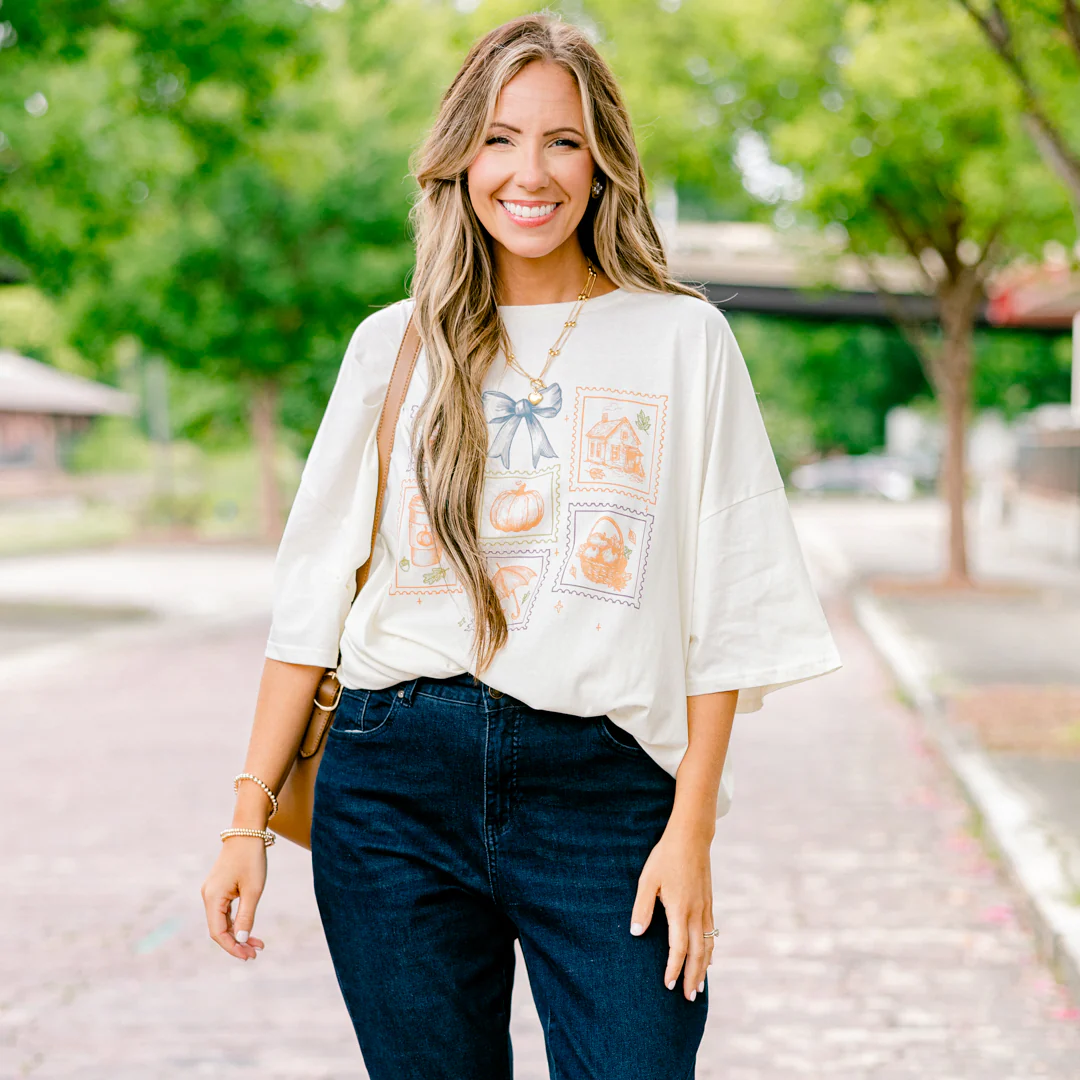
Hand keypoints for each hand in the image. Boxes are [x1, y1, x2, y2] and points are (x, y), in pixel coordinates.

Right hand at [201, 836, 267, 959]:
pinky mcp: (219, 888)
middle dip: (237, 943)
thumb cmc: (251, 859)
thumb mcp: (253, 890)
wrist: (247, 832)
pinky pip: (225, 912)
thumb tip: (240, 941)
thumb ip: (246, 917)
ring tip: (256, 944)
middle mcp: (208, 896)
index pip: (218, 932)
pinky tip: (248, 930)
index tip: (249, 955)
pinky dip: (236, 922)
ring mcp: (212, 892)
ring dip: (238, 934)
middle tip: (256, 953)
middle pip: (219, 929)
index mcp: (212, 898)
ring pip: (222, 922)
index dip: (232, 947)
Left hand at [629, 819, 713, 999]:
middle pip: (697, 954)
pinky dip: (709, 950)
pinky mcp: (709, 902)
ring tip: (699, 986)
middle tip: (689, 998)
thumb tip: (635, 933)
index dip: (673, 969)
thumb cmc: (665, 857)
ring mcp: (705, 908)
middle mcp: (696, 913)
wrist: (691, 837)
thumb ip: (642, 907)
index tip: (667, 985)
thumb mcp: (647, 880)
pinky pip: (711, 934)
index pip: (677, 949)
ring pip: (707, 946)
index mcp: (679, 910)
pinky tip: (707, 957)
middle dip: (692, 977)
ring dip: (703, 968)